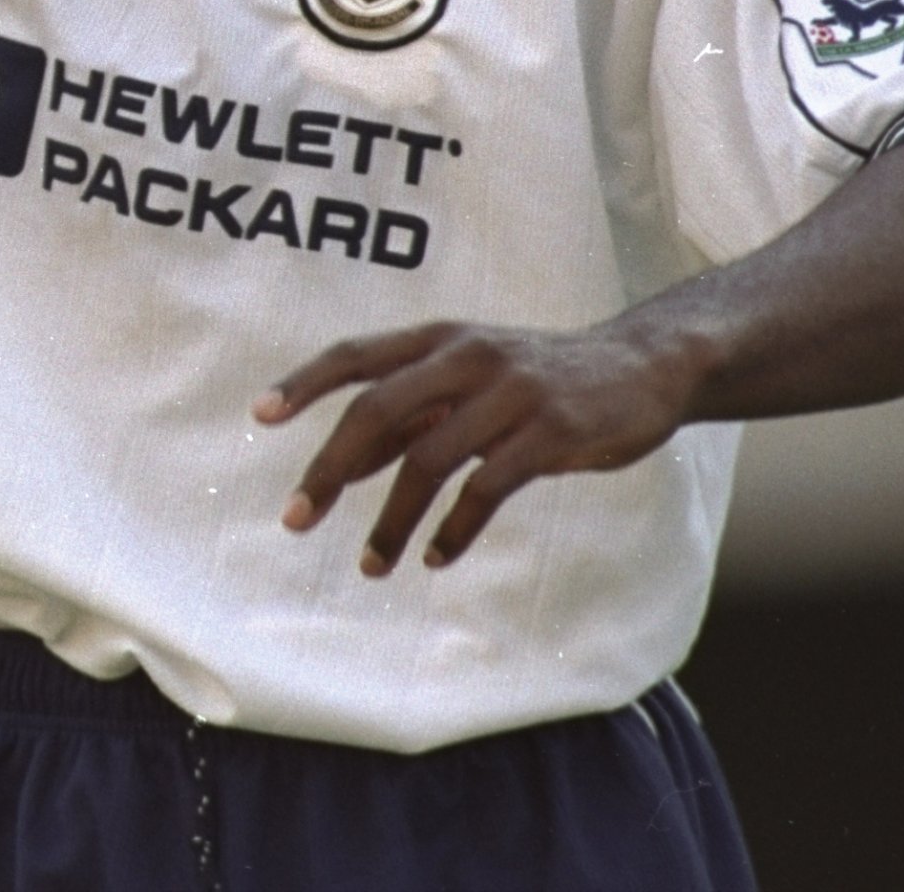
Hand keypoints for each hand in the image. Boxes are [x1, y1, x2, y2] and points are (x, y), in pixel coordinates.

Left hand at [252, 320, 702, 575]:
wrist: (643, 366)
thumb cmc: (536, 378)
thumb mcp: (470, 378)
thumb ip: (411, 413)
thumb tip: (337, 468)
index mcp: (439, 339)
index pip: (356, 354)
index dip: (305, 382)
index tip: (260, 415)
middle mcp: (466, 357)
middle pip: (377, 411)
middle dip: (329, 469)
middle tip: (295, 519)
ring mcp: (509, 393)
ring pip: (428, 460)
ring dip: (391, 519)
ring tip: (371, 565)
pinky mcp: (550, 433)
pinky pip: (486, 488)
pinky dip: (453, 529)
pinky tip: (434, 556)